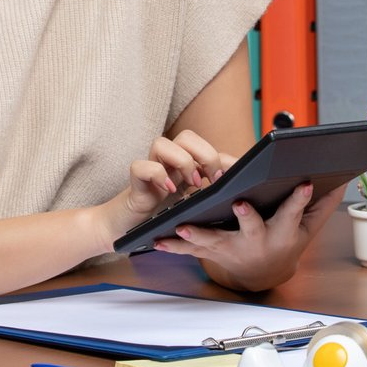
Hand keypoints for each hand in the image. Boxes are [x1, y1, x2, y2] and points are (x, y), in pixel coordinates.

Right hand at [95, 130, 235, 243]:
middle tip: (214, 180)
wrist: (127, 230)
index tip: (237, 175)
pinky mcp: (135, 183)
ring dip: (182, 161)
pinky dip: (157, 174)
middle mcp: (167, 163)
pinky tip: (169, 190)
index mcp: (184, 166)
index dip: (223, 156)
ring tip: (193, 184)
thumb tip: (239, 189)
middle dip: (205, 154)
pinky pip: (140, 165)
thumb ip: (210, 194)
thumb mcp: (193, 206)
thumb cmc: (161, 217)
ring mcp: (151, 170)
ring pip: (161, 143)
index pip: (204, 146)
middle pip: (186, 136)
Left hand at [152, 181, 345, 291]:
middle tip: (240, 203)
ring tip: (184, 224)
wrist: (262, 275)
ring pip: (215, 241)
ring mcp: (232, 248)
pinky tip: (157, 239)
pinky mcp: (211, 252)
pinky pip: (190, 249)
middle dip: (247, 217)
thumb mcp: (309, 227)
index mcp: (282, 233)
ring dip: (199, 234)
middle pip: (253, 228)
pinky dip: (174, 244)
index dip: (299, 200)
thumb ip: (323, 203)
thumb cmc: (286, 242)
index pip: (293, 213)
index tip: (304, 184)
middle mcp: (257, 242)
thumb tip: (342, 176)